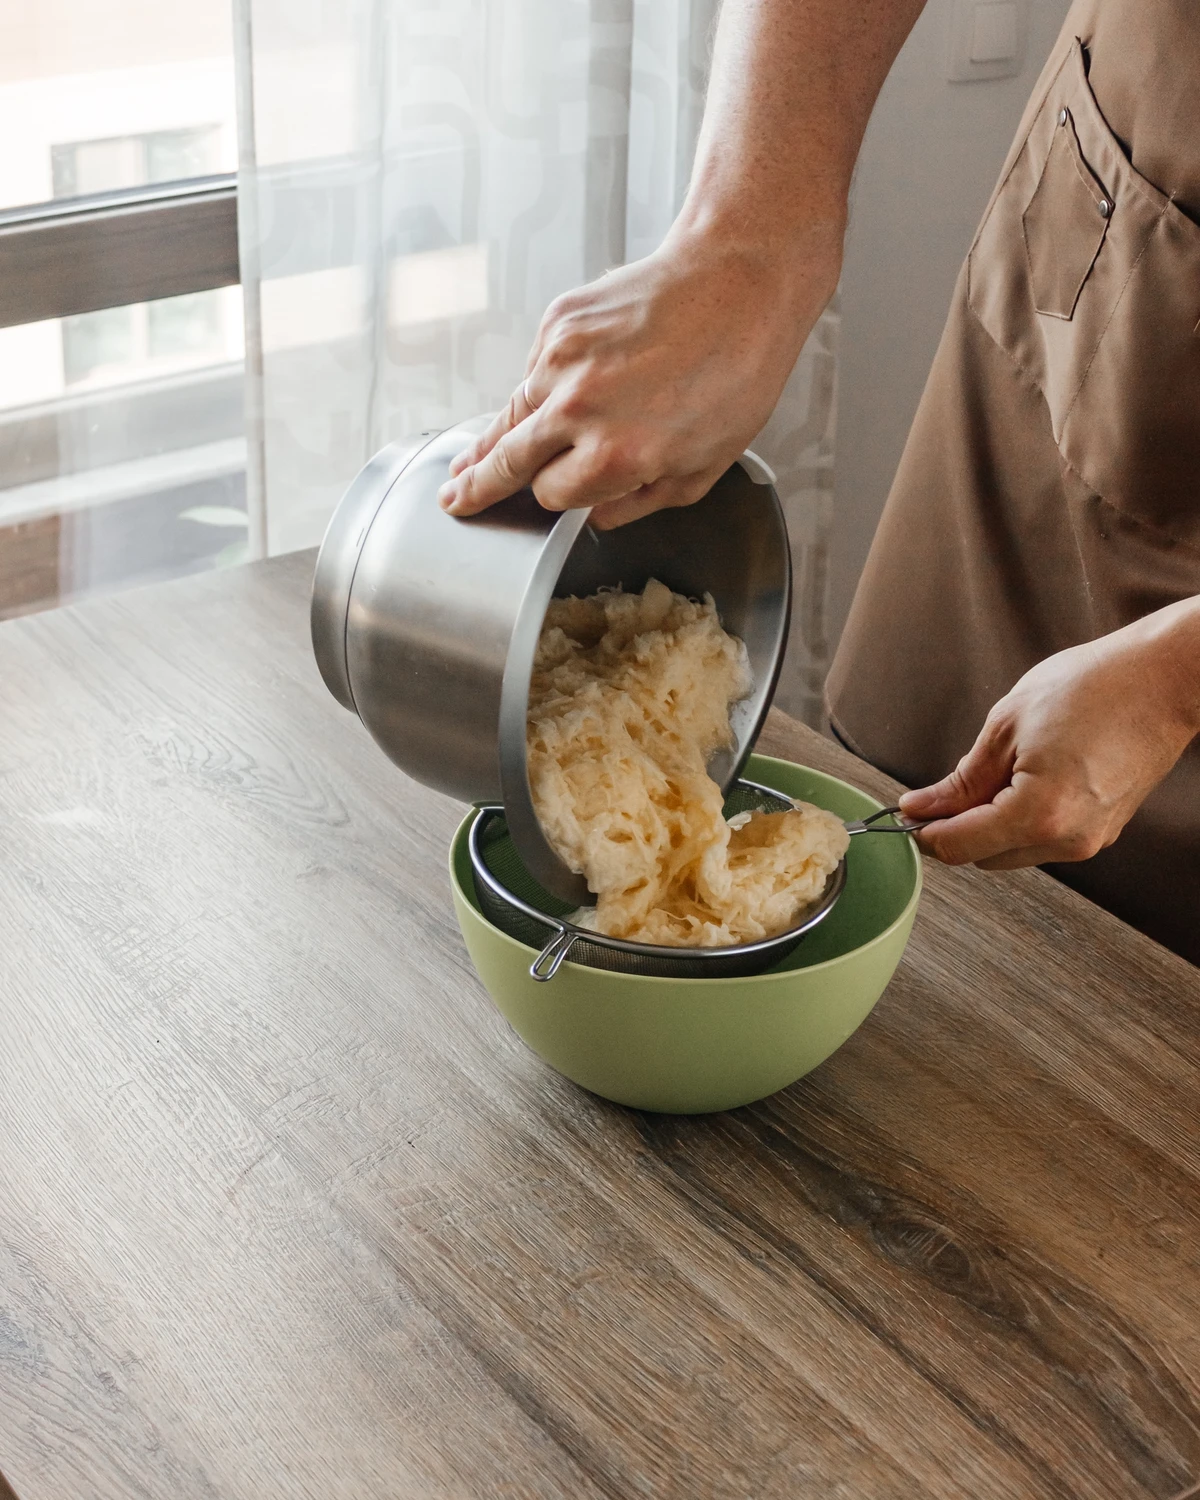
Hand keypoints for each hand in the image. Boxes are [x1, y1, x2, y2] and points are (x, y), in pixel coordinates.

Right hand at [436, 230, 839, 528]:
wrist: (740, 280)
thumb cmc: (737, 372)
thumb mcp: (704, 466)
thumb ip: (642, 501)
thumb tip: (597, 515)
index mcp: (616, 455)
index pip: (552, 496)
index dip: (558, 500)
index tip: (557, 497)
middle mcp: (579, 409)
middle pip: (507, 462)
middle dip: (478, 486)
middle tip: (453, 501)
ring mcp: (562, 360)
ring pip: (509, 415)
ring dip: (491, 441)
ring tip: (466, 464)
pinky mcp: (560, 322)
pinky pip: (536, 370)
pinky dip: (541, 386)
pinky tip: (563, 390)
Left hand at [897, 601, 1199, 869]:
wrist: (1164, 679)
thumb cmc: (1095, 688)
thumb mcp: (1006, 726)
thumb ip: (960, 779)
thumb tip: (922, 807)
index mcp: (1039, 814)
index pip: (959, 846)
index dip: (924, 831)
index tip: (908, 811)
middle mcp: (1068, 839)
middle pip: (983, 858)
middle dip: (956, 829)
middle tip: (945, 789)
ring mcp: (1090, 839)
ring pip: (1012, 852)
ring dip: (989, 825)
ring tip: (998, 770)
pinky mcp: (1102, 830)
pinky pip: (1043, 839)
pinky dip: (1020, 820)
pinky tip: (1024, 779)